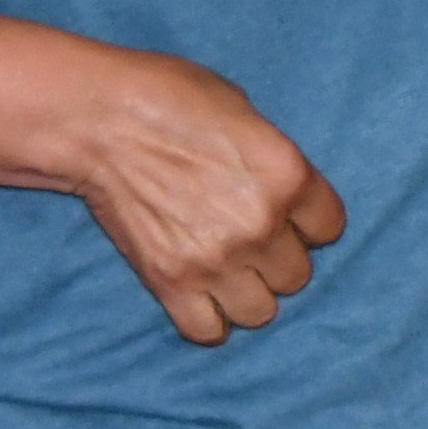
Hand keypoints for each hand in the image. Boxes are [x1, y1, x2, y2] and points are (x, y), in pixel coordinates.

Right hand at [71, 53, 344, 343]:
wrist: (97, 118)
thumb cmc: (170, 98)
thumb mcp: (244, 112)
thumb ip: (273, 162)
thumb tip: (283, 194)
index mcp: (286, 175)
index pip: (330, 228)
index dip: (307, 221)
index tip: (285, 213)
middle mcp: (260, 224)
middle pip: (297, 274)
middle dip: (275, 257)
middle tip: (245, 235)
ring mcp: (216, 259)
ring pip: (261, 311)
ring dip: (246, 291)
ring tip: (224, 267)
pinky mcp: (171, 283)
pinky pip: (209, 330)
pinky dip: (207, 317)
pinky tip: (200, 293)